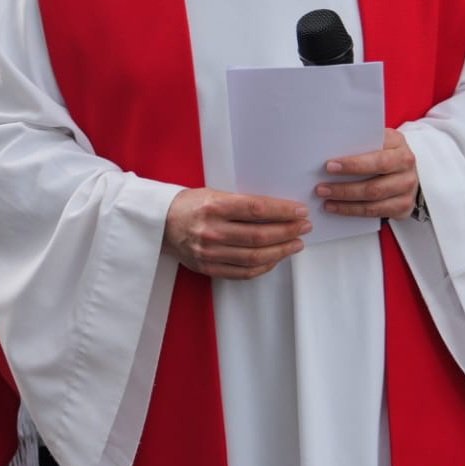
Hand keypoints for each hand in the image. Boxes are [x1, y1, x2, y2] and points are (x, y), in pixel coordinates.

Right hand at [163, 187, 310, 279]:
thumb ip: (241, 203)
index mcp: (213, 206)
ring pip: (254, 257)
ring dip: (281, 251)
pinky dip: (264, 267)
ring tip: (295, 243)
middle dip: (287, 231)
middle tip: (304, 227)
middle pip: (259, 235)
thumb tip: (278, 210)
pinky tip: (275, 258)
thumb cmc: (190, 204)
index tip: (299, 211)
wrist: (160, 223)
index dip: (282, 211)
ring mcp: (210, 252)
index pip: (256, 209)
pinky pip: (243, 272)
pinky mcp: (208, 268)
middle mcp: (211, 230)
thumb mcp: (213, 193)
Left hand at [316, 128, 417, 218]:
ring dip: (346, 203)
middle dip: (344, 189)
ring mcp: (407, 191)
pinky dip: (353, 211)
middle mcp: (406, 170)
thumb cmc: (384, 149)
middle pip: (374, 186)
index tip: (329, 166)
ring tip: (326, 200)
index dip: (353, 165)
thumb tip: (327, 148)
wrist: (405, 165)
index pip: (377, 160)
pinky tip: (337, 207)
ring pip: (374, 202)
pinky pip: (376, 213)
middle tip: (321, 188)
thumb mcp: (376, 138)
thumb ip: (358, 142)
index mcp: (399, 147)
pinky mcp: (404, 207)